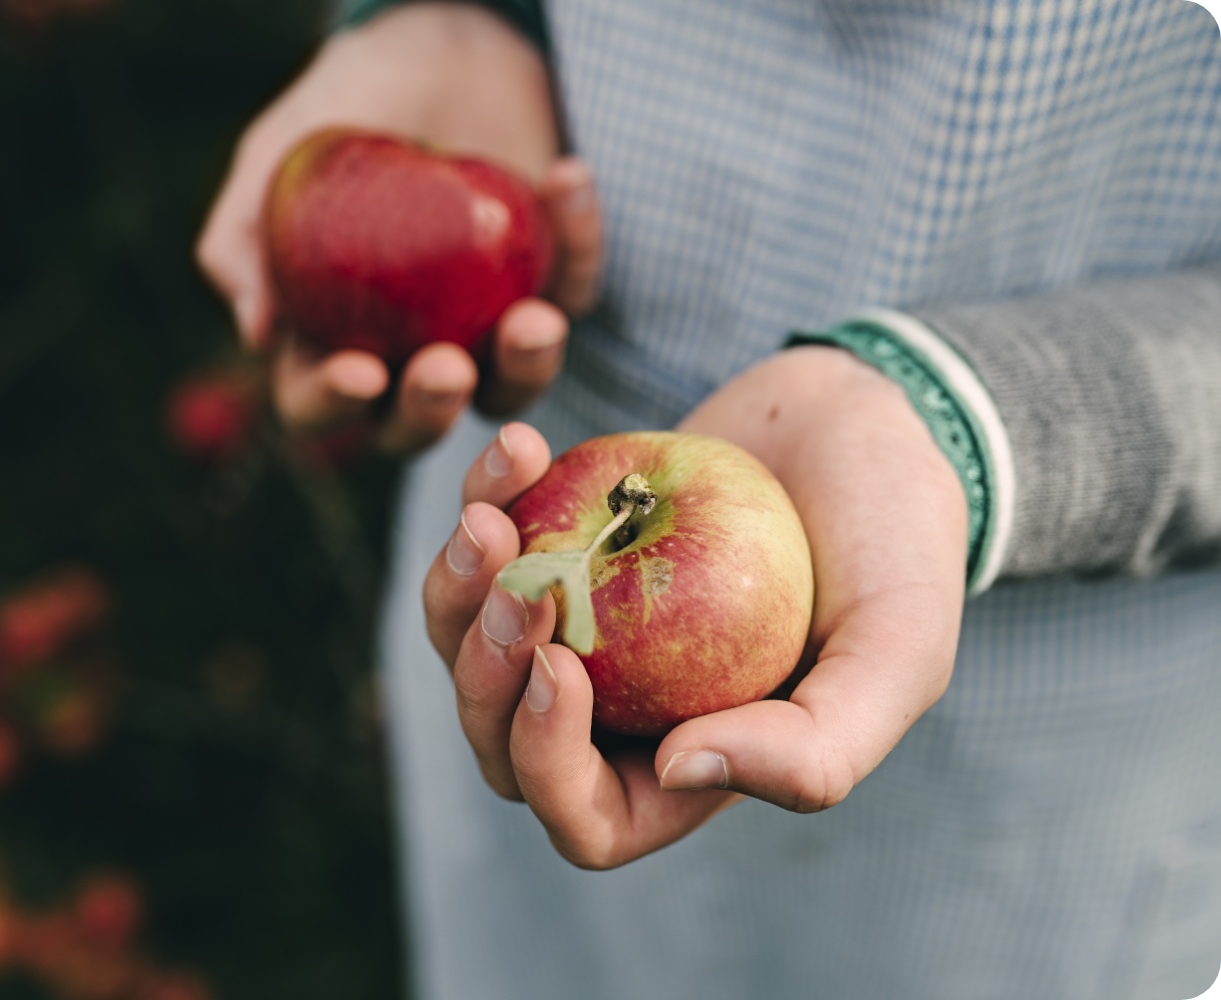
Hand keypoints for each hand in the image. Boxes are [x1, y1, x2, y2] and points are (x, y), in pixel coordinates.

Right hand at [196, 3, 602, 455]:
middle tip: (446, 368)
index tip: (360, 372)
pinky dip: (579, 240)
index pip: (318, 405)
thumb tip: (257, 333)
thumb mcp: (277, 154)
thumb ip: (241, 236)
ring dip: (527, 368)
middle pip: (415, 425)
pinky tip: (564, 178)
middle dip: (431, 410)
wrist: (434, 50)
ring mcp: (486, 332)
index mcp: (328, 342)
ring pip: (510, 390)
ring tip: (535, 321)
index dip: (332, 404)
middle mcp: (408, 356)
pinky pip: (577, 286)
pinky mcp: (555, 288)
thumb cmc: (345, 108)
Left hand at [422, 347, 968, 867]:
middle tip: (508, 578)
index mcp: (689, 764)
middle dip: (480, 673)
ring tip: (489, 515)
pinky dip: (487, 498)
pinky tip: (522, 448)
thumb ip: (818, 749)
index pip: (585, 819)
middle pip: (500, 740)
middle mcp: (623, 708)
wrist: (867, 423)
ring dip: (457, 591)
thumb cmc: (896, 544)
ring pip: (470, 647)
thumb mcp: (897, 652)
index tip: (558, 666)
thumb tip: (675, 771)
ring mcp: (583, 625)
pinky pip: (489, 547)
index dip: (547, 765)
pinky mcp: (560, 545)